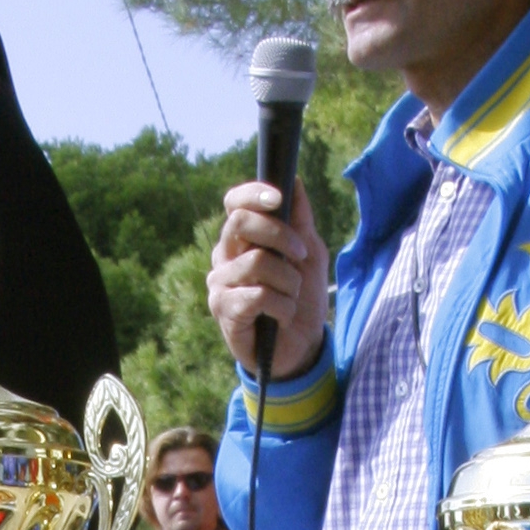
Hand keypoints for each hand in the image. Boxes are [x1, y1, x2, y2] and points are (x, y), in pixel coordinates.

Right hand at [208, 180, 328, 382]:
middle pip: (241, 222)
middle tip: (301, 255)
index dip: (253, 194)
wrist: (300, 348)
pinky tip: (282, 317)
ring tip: (291, 297)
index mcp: (242, 239)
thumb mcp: (309, 254)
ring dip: (289, 281)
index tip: (279, 198)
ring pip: (257, 262)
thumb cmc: (301, 299)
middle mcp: (224, 257)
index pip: (234, 203)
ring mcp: (220, 283)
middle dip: (279, 234)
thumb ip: (301, 220)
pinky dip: (281, 305)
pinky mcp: (223, 310)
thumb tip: (295, 180)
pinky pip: (257, 294)